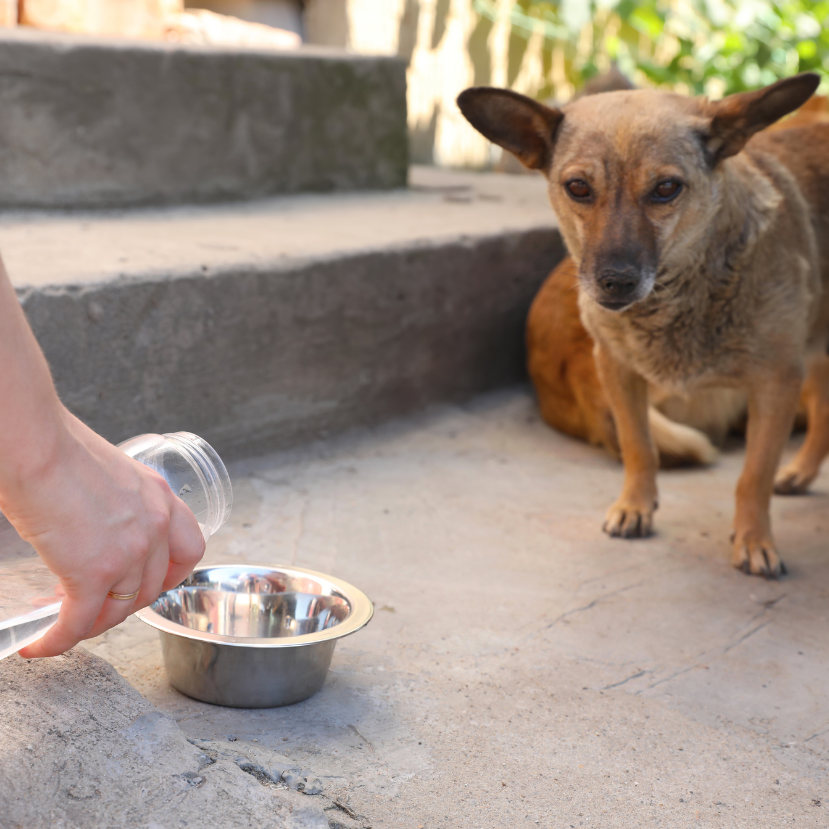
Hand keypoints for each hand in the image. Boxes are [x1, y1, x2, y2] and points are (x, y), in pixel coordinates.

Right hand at [5, 409, 204, 656]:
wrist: (35, 445)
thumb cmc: (58, 448)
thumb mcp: (109, 473)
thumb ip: (115, 503)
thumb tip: (92, 526)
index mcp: (160, 497)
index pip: (188, 549)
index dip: (170, 575)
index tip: (150, 585)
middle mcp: (155, 526)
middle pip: (150, 588)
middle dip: (122, 603)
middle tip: (91, 603)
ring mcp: (129, 553)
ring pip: (118, 612)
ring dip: (91, 624)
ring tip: (63, 622)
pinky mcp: (94, 574)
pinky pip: (79, 623)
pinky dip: (58, 640)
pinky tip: (39, 645)